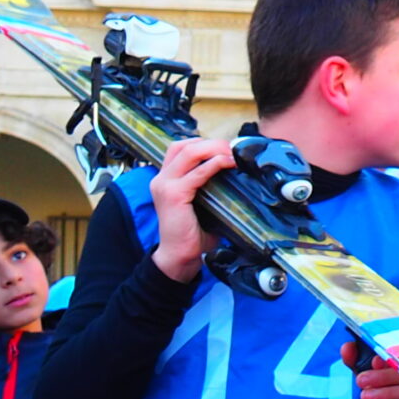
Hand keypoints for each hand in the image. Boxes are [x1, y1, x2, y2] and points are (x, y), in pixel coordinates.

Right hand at [148, 138, 235, 282]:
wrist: (179, 255)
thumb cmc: (193, 233)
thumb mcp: (202, 203)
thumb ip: (210, 186)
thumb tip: (236, 174)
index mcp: (166, 178)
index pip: (181, 148)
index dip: (204, 143)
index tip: (226, 149)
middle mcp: (162, 178)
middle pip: (184, 145)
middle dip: (212, 143)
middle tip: (233, 149)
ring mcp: (165, 185)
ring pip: (189, 152)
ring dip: (214, 149)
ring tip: (232, 154)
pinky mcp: (174, 195)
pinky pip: (197, 173)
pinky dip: (214, 164)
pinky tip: (228, 164)